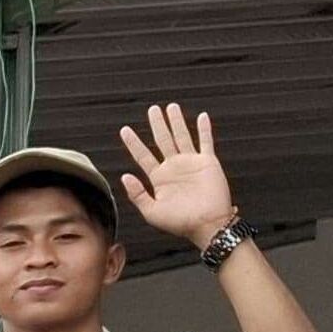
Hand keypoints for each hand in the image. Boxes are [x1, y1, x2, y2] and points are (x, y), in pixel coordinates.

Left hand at [119, 101, 235, 249]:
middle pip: (162, 140)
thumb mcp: (151, 211)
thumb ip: (137, 194)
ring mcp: (191, 163)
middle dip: (157, 124)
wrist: (206, 224)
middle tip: (152, 110)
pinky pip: (206, 142)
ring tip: (170, 107)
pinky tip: (201, 117)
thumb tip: (125, 176)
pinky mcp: (208, 162)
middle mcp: (173, 168)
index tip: (125, 130)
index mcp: (158, 179)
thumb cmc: (180, 222)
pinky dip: (204, 129)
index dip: (133, 143)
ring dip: (176, 121)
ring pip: (181, 136)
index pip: (143, 155)